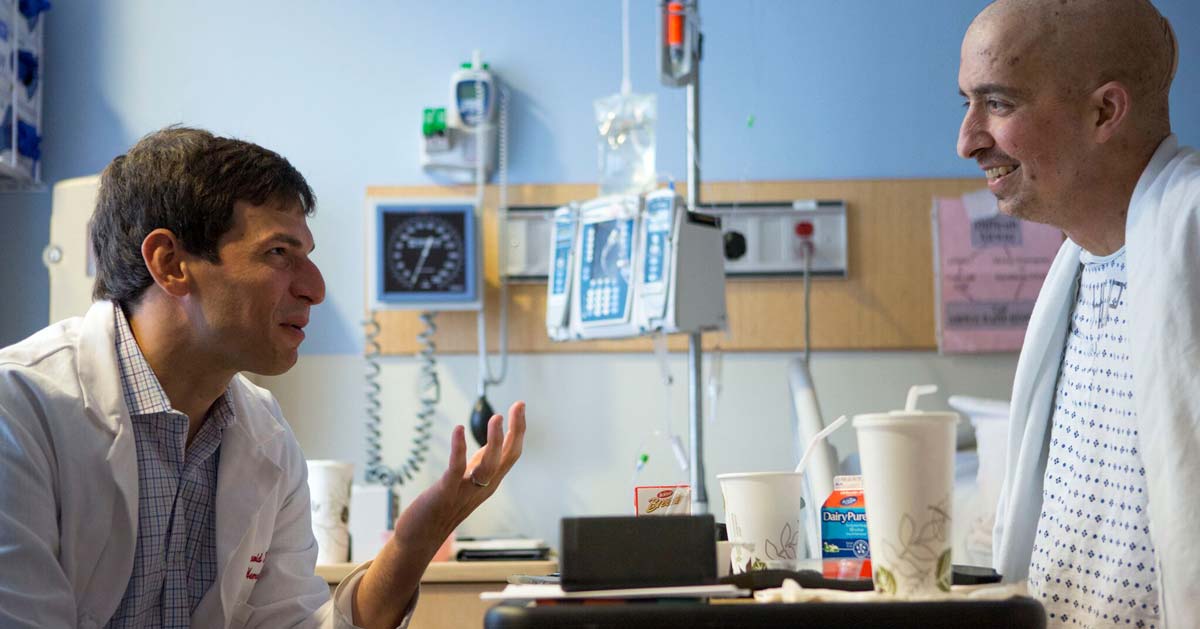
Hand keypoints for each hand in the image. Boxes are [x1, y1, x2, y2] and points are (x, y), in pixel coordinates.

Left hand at [397, 400, 526, 544]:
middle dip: (516, 430)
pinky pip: (456, 469)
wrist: (421, 537)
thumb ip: (480, 465)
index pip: (511, 453)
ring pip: (489, 466)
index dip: (518, 430)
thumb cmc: (442, 508)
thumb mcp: (467, 482)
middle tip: (519, 405)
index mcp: (490, 482)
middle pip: (507, 457)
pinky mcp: (446, 492)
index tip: (520, 406)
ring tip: (497, 418)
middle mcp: (483, 486)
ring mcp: (465, 490)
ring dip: (495, 441)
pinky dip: (459, 449)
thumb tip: (491, 445)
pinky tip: (459, 430)